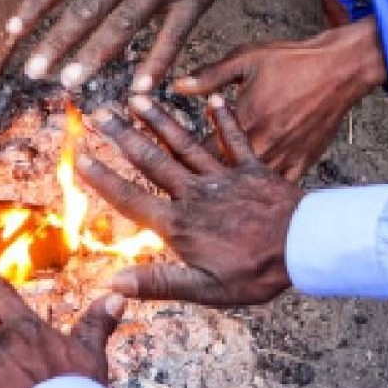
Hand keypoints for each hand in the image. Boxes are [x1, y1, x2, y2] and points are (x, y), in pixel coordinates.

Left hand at [9, 0, 303, 91]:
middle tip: (33, 72)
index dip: (35, 6)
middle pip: (89, 8)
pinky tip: (141, 88)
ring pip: (125, 24)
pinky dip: (159, 61)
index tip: (12, 33)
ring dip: (96, 55)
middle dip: (58, 41)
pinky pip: (174, 35)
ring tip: (70, 81)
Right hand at [76, 95, 304, 306]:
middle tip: (98, 114)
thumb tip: (114, 283)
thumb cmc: (256, 273)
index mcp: (180, 224)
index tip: (80, 159)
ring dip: (159, 121)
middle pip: (151, 161)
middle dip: (122, 137)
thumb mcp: (206, 289)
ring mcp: (223, 178)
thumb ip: (159, 283)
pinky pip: (235, 140)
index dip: (103, 179)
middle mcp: (195, 193)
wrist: (308, 246)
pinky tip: (212, 98)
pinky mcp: (252, 169)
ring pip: (184, 144)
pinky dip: (224, 120)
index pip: (132, 198)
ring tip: (136, 98)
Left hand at [174, 20, 387, 178]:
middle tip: (181, 192)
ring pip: (249, 188)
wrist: (341, 69)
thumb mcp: (245, 60)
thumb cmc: (293, 61)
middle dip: (200, 184)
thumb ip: (209, 76)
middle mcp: (263, 145)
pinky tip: (250, 199)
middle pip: (223, 177)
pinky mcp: (304, 162)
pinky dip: (263, 192)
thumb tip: (176, 85)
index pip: (200, 152)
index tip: (163, 165)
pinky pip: (278, 187)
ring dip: (230, 193)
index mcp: (244, 121)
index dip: (178, 160)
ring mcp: (285, 157)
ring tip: (210, 205)